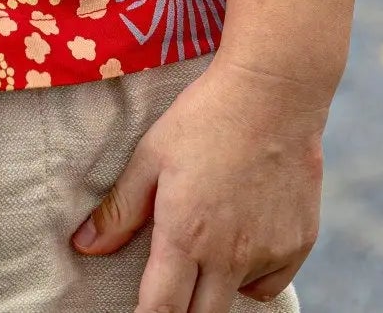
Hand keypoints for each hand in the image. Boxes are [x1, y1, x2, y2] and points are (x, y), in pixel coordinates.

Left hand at [69, 58, 324, 310]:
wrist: (274, 91)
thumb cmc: (205, 116)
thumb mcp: (151, 154)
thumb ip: (120, 208)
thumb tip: (85, 246)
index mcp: (186, 235)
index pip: (161, 311)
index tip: (141, 310)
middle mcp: (229, 255)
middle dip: (181, 308)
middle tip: (172, 283)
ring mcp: (267, 252)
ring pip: (235, 298)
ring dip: (216, 285)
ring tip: (209, 241)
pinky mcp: (298, 244)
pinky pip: (268, 283)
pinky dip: (252, 274)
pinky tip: (243, 237)